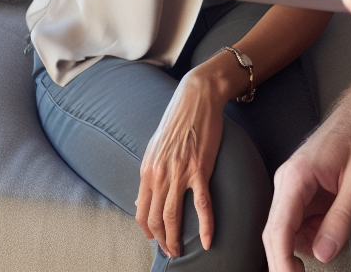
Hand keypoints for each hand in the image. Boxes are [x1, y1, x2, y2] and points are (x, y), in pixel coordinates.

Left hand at [135, 64, 229, 257]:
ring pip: (173, 216)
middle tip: (171, 252)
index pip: (142, 211)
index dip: (147, 231)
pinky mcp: (200, 169)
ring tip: (181, 251)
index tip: (156, 240)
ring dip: (175, 238)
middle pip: (155, 218)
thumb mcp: (155, 149)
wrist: (196, 99)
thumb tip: (142, 200)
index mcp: (147, 170)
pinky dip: (206, 226)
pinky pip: (202, 205)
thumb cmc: (177, 122)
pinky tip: (209, 240)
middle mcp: (160, 174)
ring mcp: (180, 172)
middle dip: (162, 241)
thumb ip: (150, 175)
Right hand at [263, 108, 350, 270]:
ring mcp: (292, 184)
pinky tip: (333, 222)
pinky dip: (314, 231)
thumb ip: (341, 220)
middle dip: (288, 260)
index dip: (281, 262)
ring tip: (337, 231)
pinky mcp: (301, 187)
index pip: (279, 230)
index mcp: (297, 177)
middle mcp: (287, 180)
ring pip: (287, 229)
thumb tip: (322, 254)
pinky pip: (299, 219)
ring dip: (307, 243)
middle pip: (276, 233)